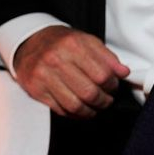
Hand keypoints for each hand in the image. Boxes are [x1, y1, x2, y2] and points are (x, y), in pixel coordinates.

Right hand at [12, 25, 129, 117]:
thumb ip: (107, 57)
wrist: (30, 41)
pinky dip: (75, 114)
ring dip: (91, 110)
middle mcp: (56, 60)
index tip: (113, 85)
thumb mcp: (86, 41)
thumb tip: (124, 72)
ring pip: (75, 105)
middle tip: (107, 99)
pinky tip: (81, 108)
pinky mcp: (36, 90)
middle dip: (104, 100)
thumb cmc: (61, 42)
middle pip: (89, 92)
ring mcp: (44, 76)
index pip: (102, 74)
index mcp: (73, 45)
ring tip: (95, 106)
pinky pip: (61, 110)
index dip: (112, 84)